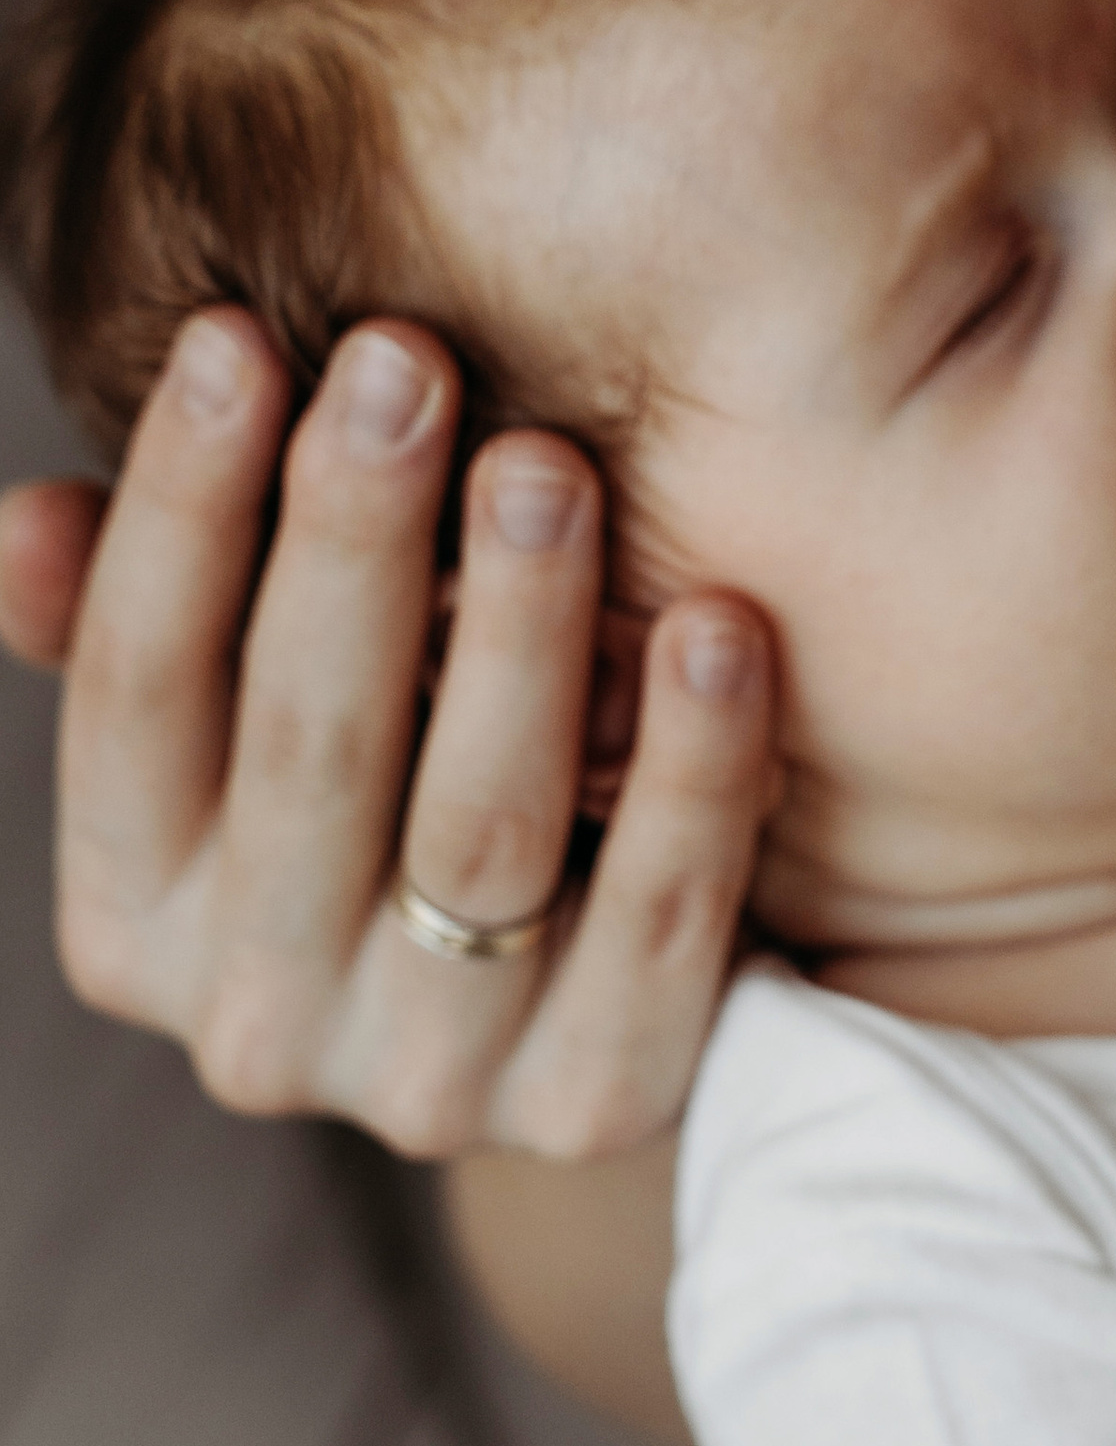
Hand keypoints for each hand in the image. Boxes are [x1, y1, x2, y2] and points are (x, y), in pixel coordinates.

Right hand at [0, 306, 775, 1159]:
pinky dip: (692, 774)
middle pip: (304, 748)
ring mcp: (427, 1082)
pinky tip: (717, 626)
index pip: (134, 694)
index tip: (234, 338)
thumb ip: (149, 621)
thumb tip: (26, 524)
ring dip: (517, 634)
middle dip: (349, 535)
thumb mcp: (262, 714)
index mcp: (138, 913)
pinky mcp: (600, 1106)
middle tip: (407, 357)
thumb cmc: (403, 777)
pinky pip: (658, 926)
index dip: (178, 510)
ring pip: (479, 832)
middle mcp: (254, 1021)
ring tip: (551, 464)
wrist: (600, 992)